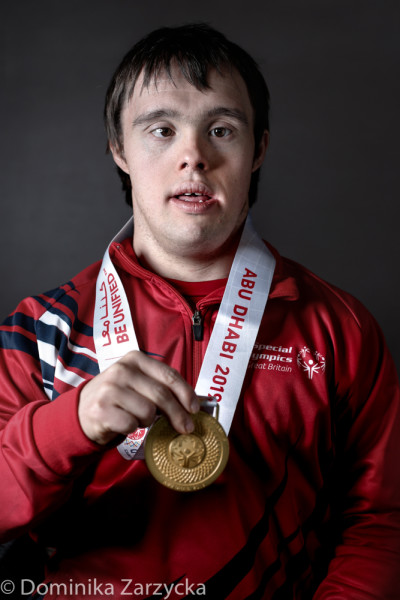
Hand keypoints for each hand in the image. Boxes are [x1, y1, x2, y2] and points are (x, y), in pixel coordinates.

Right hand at [78, 350, 199, 444]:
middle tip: (185, 428)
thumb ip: (161, 386)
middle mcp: (121, 370)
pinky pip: (131, 425)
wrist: (82, 409)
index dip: (186, 394)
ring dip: (147, 421)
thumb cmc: (119, 396)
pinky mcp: (101, 410)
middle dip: (177, 414)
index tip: (195, 409)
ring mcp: (109, 389)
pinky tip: (124, 423)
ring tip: (137, 417)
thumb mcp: (138, 382)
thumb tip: (193, 404)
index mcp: (135, 359)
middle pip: (161, 396)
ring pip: (148, 412)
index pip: (169, 376)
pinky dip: (132, 428)